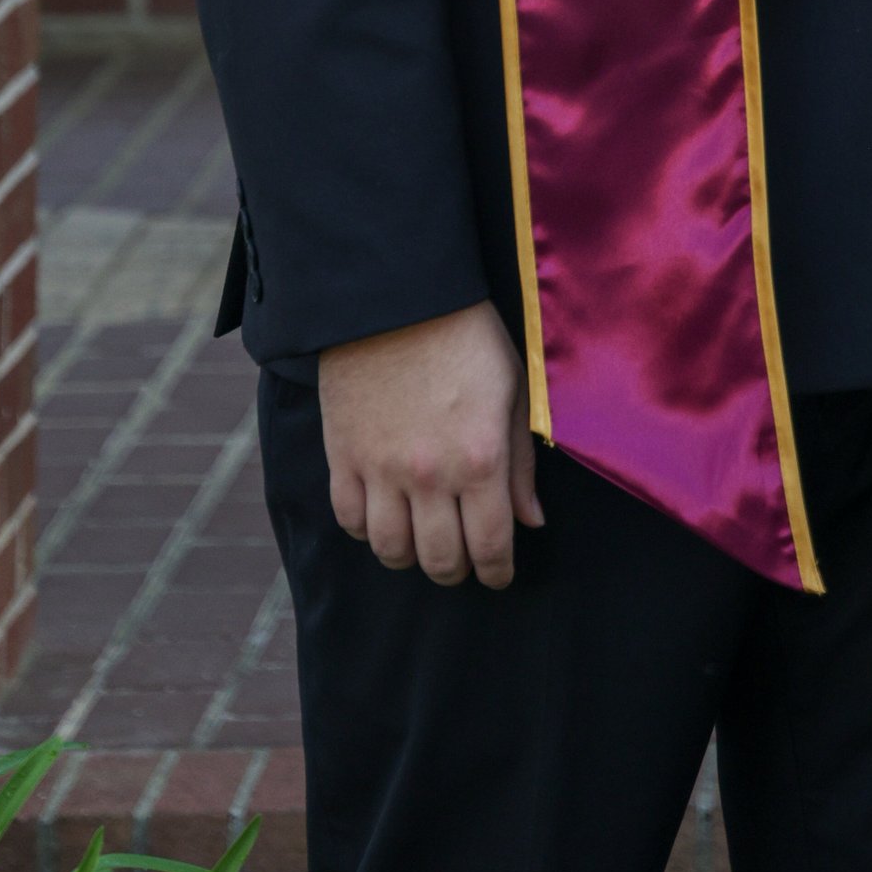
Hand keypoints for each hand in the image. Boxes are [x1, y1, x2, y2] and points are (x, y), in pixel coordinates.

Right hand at [319, 301, 543, 588]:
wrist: (398, 296)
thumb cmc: (467, 337)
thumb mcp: (513, 391)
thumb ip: (521, 463)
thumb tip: (529, 522)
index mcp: (480, 459)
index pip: (490, 546)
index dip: (497, 572)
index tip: (499, 575)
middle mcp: (429, 475)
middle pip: (440, 559)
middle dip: (457, 571)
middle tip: (463, 563)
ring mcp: (380, 470)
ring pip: (391, 550)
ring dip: (411, 557)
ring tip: (423, 545)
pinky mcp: (342, 457)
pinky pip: (350, 520)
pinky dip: (368, 531)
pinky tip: (384, 518)